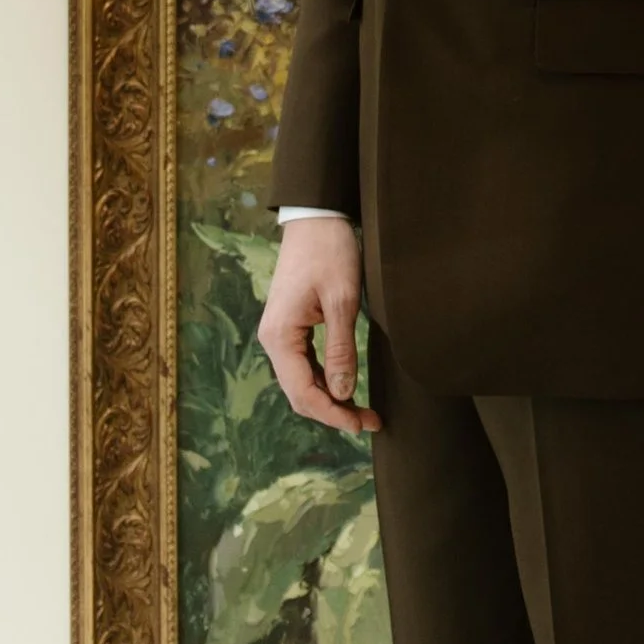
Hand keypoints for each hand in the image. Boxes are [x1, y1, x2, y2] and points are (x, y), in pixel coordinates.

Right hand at [256, 215, 380, 435]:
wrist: (315, 218)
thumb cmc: (329, 252)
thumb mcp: (342, 301)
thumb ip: (341, 350)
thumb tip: (342, 393)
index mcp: (280, 336)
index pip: (303, 392)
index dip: (332, 414)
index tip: (361, 425)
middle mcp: (273, 340)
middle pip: (299, 392)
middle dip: (332, 412)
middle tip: (369, 421)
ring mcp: (280, 334)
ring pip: (301, 381)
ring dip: (330, 399)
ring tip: (363, 411)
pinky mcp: (290, 328)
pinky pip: (304, 365)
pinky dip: (325, 380)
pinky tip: (346, 388)